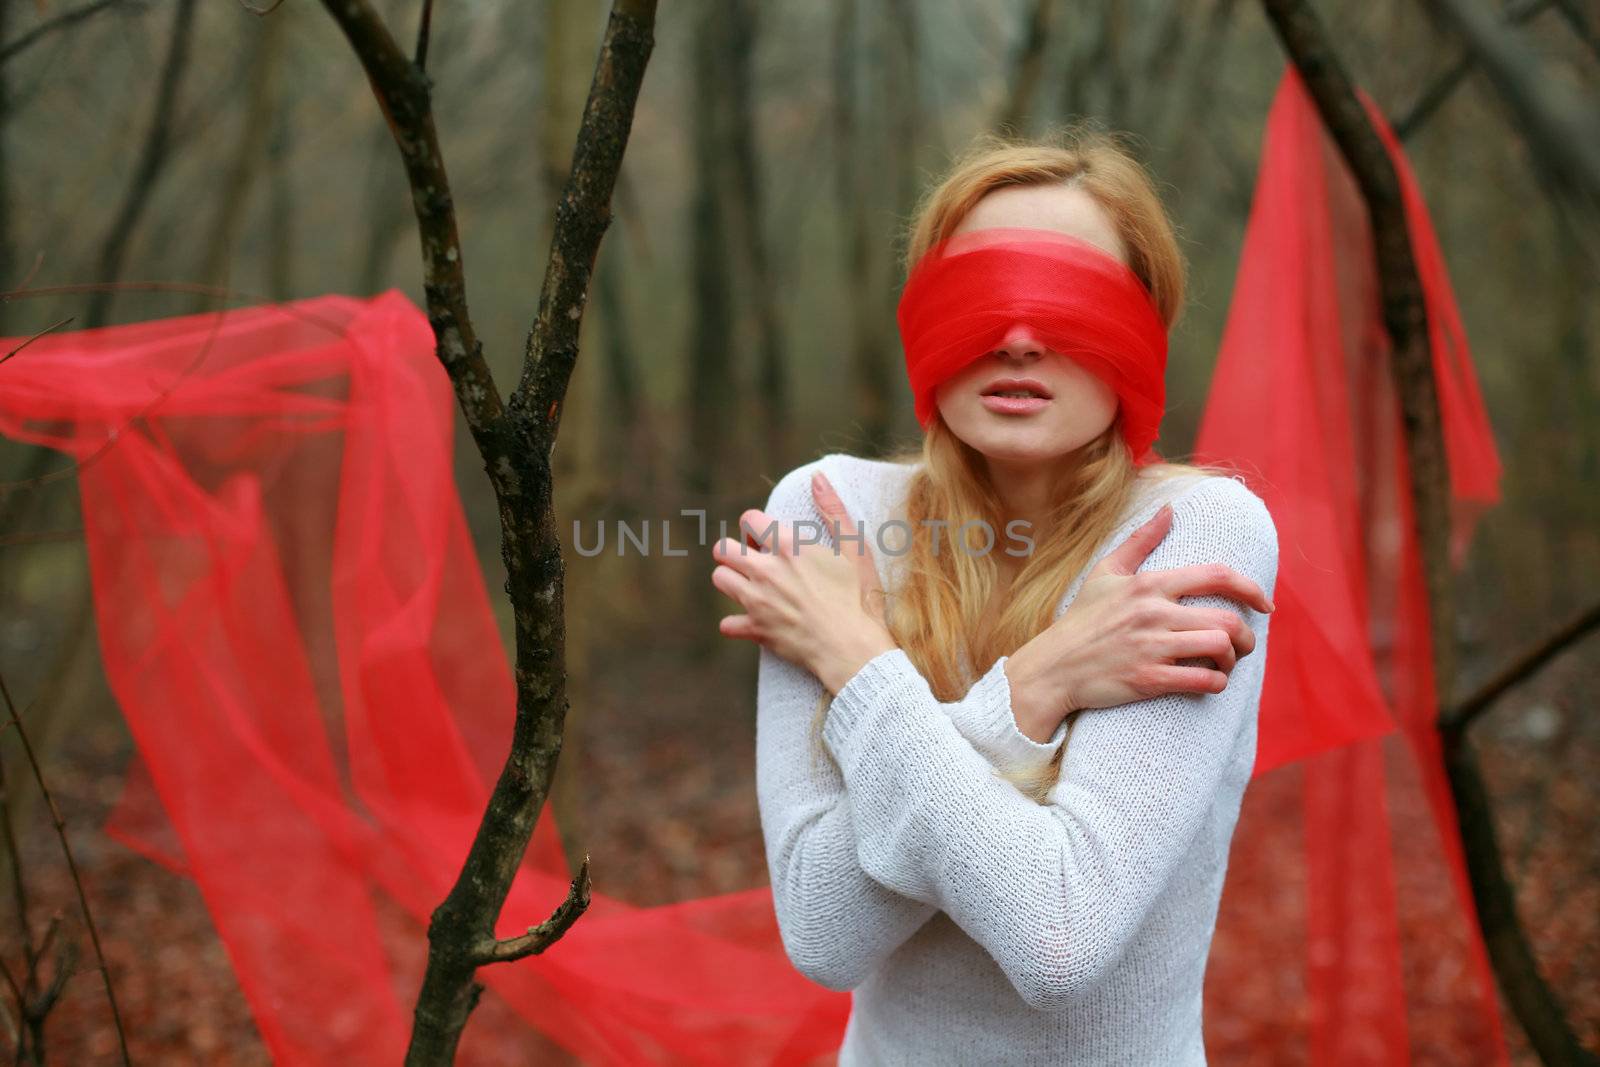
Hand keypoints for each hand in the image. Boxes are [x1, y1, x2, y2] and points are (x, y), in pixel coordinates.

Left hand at [710, 484, 896, 692]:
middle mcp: (765, 570)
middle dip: (734, 549)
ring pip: (720, 579)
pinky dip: (736, 623)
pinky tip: (751, 621)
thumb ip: (833, 511)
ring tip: (750, 584)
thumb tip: (817, 478)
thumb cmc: (859, 597)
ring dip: (731, 579)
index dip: (755, 524)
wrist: (853, 647)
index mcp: (788, 546)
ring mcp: (757, 601)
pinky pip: (727, 624)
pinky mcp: (756, 629)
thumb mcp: (854, 548)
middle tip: (753, 558)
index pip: (749, 519)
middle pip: (723, 548)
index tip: (764, 534)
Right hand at [1003, 502, 1274, 738]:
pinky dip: (1216, 683)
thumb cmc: (1081, 620)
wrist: (1052, 668)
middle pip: (1227, 620)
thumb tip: (1169, 509)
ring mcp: (1151, 647)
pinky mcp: (1148, 679)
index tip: (1265, 603)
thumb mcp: (1105, 573)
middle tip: (1243, 644)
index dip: (1250, 588)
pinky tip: (1210, 682)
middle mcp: (1153, 613)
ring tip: (1226, 663)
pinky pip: (1202, 682)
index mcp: (1148, 585)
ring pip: (1220, 649)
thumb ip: (1141, 540)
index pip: (1216, 576)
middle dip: (1247, 636)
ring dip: (1233, 660)